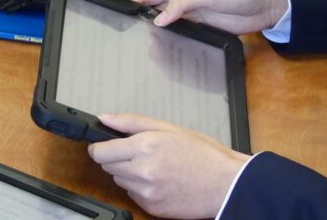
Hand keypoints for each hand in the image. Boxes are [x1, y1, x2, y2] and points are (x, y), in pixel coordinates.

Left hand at [89, 113, 249, 218]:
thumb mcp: (168, 127)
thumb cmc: (203, 154)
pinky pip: (133, 195)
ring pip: (120, 181)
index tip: (102, 145)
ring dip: (128, 173)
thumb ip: (131, 122)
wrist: (226, 184)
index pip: (101, 151)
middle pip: (107, 167)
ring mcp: (146, 192)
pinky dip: (140, 188)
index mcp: (145, 146)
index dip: (99, 147)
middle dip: (116, 158)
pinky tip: (159, 181)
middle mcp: (142, 171)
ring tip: (153, 166)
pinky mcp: (152, 208)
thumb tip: (105, 118)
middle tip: (137, 153)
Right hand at [132, 0, 287, 34]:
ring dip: (158, 32)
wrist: (264, 6)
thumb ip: (181, 5)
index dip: (137, 2)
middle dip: (144, 19)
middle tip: (128, 35)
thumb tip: (158, 20)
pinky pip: (184, 36)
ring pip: (170, 25)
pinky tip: (166, 50)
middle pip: (158, 10)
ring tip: (141, 46)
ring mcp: (194, 17)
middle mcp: (185, 2)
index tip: (120, 13)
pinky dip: (174, 41)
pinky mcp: (204, 31)